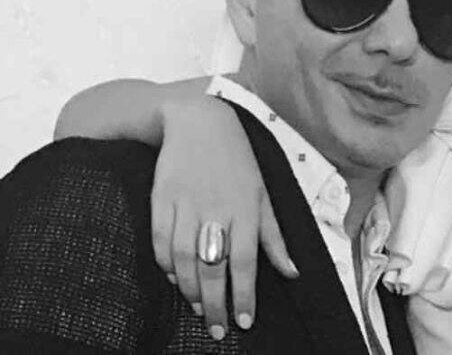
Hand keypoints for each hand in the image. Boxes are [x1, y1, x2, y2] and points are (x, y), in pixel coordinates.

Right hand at [149, 95, 297, 339]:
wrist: (199, 122)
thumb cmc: (238, 161)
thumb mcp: (263, 194)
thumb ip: (274, 236)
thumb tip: (291, 271)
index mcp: (245, 208)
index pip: (244, 261)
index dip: (243, 294)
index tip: (244, 321)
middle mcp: (215, 209)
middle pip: (212, 266)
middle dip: (215, 303)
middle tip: (217, 329)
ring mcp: (185, 204)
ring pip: (182, 259)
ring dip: (189, 289)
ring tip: (198, 309)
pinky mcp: (160, 199)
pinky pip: (159, 242)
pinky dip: (165, 266)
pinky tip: (175, 281)